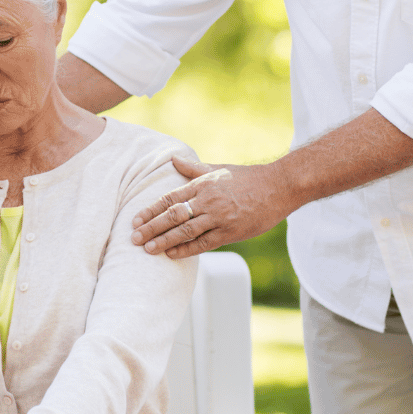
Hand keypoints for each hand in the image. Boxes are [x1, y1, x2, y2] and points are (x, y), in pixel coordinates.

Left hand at [131, 157, 290, 258]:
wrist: (278, 187)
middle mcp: (208, 200)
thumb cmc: (247, 178)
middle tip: (134, 238)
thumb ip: (193, 168)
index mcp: (202, 184)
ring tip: (147, 249)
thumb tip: (172, 159)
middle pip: (172, 215)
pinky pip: (204, 243)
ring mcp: (219, 217)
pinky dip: (186, 249)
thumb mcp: (218, 169)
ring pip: (185, 230)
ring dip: (164, 240)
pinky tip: (172, 254)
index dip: (150, 210)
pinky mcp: (231, 232)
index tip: (135, 220)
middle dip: (151, 227)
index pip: (170, 198)